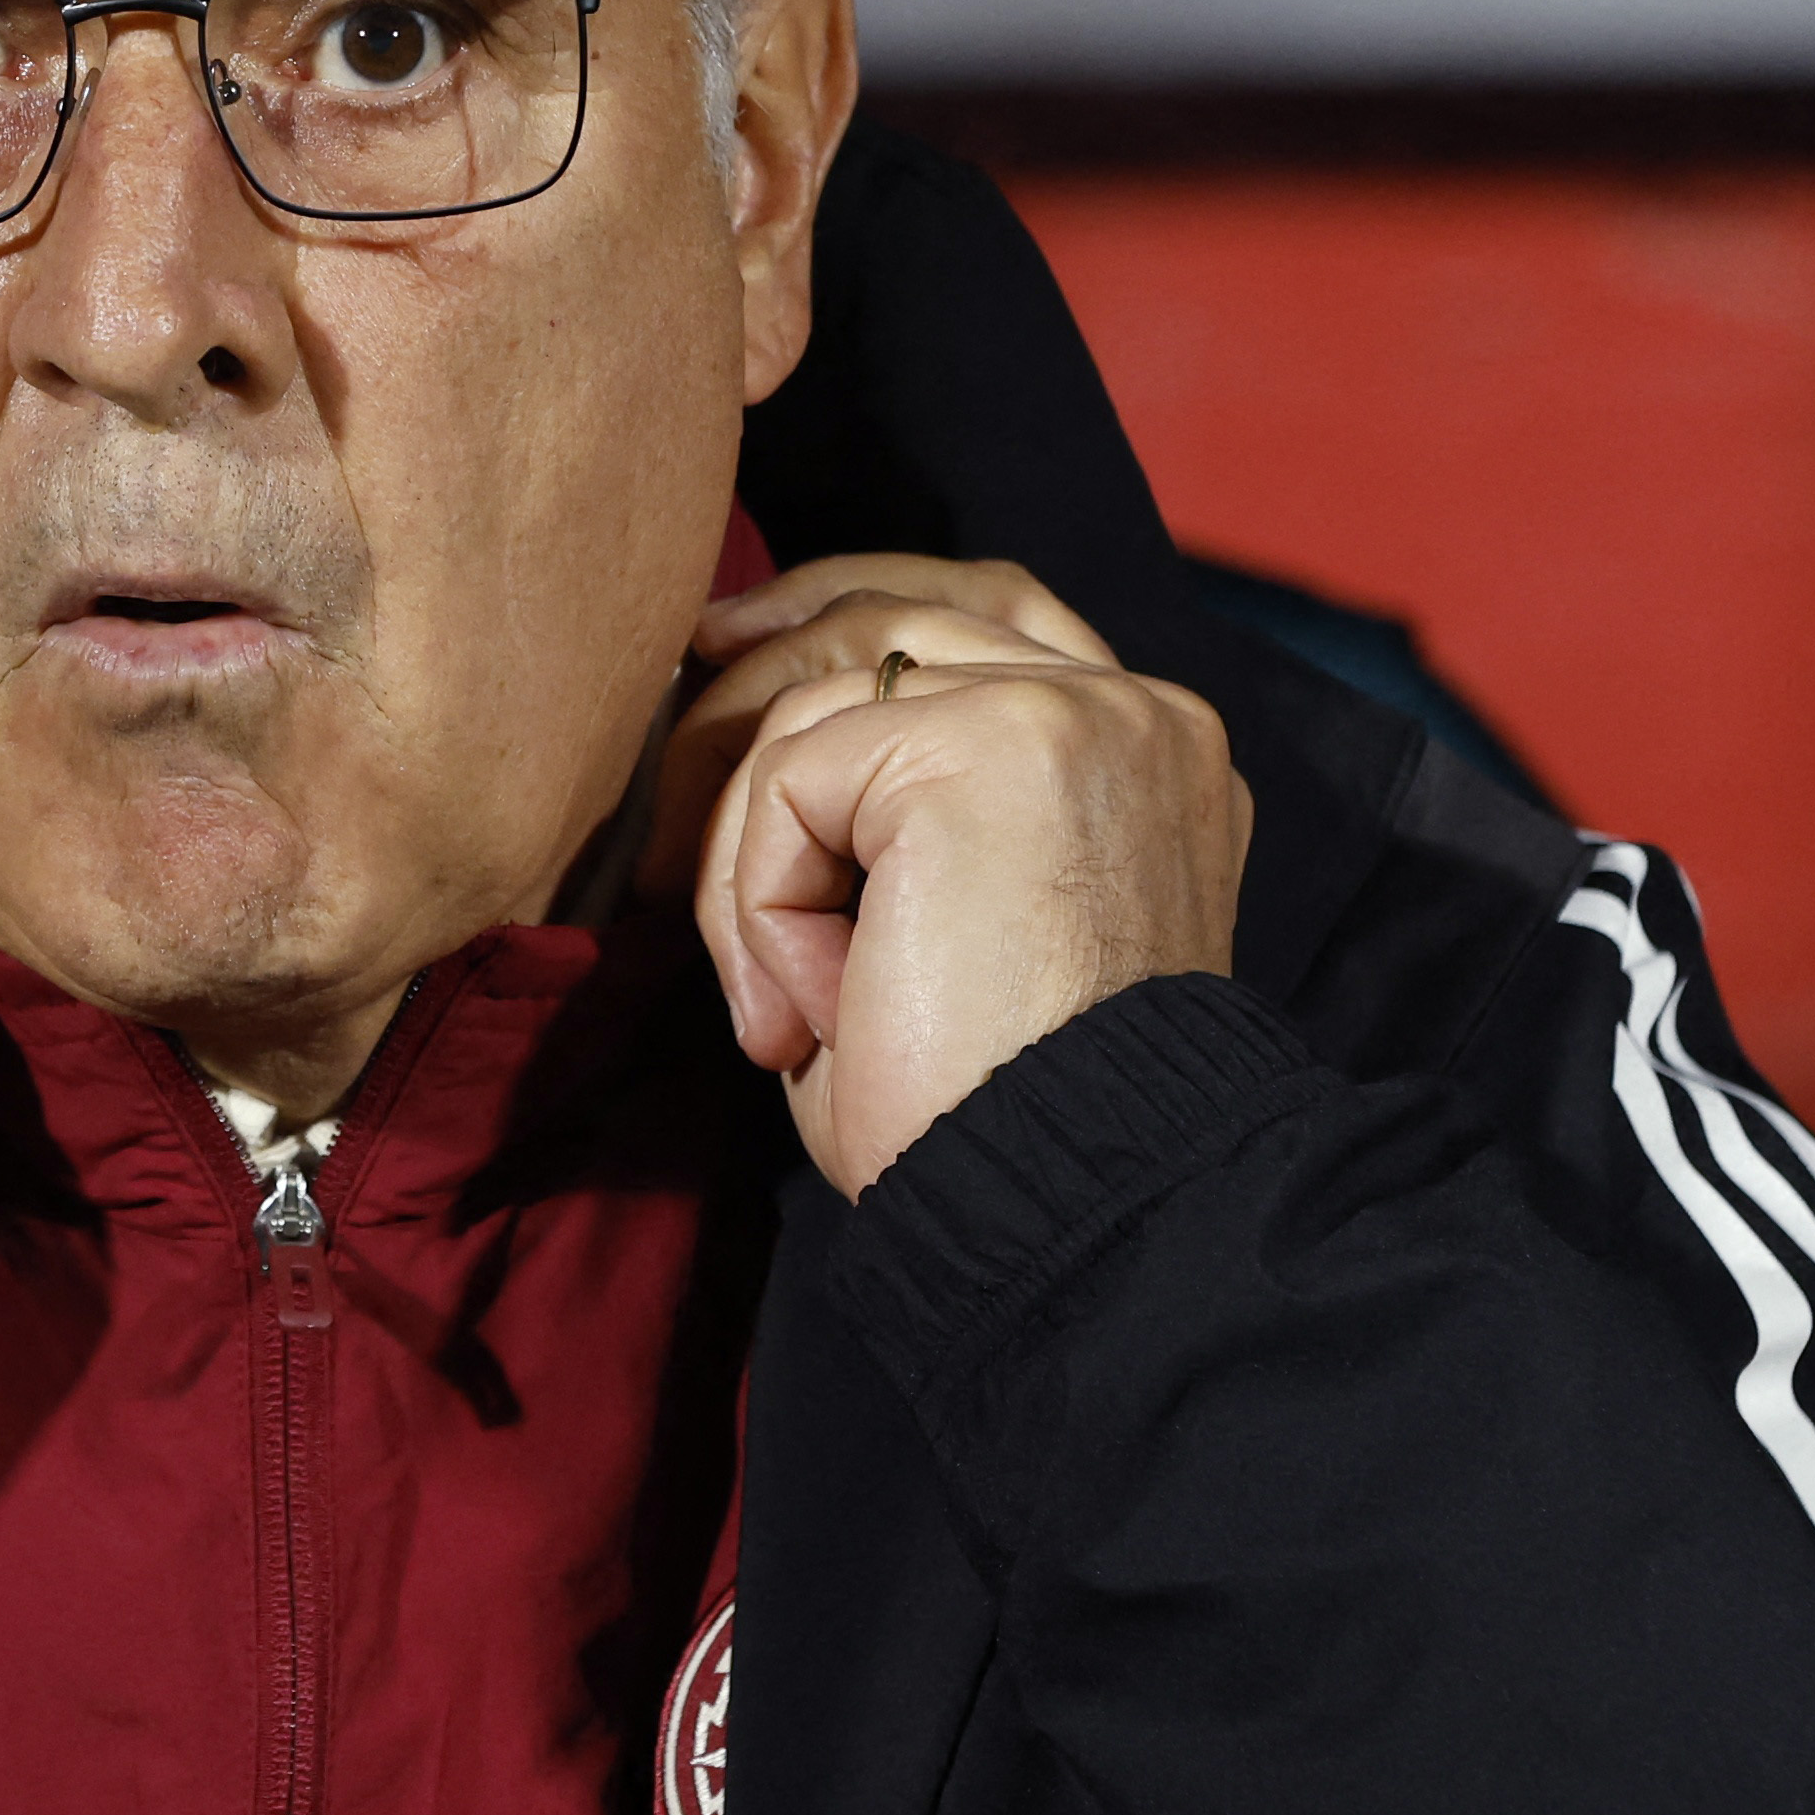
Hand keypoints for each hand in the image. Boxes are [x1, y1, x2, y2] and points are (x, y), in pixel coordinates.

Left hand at [678, 554, 1252, 1199]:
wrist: (1052, 1205)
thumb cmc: (988, 1112)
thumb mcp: (936, 931)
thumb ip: (886, 812)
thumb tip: (734, 721)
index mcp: (1144, 759)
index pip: (987, 615)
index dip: (845, 613)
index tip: (729, 652)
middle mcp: (1135, 713)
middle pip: (904, 610)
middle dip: (763, 665)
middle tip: (670, 729)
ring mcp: (1074, 714)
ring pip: (820, 702)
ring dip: (752, 858)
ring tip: (780, 1003)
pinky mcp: (993, 744)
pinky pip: (792, 777)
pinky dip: (760, 901)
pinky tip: (813, 1010)